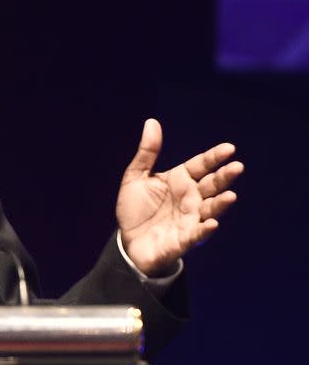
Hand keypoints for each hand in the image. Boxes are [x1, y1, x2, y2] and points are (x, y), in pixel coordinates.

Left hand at [117, 118, 243, 275]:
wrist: (128, 242)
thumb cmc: (135, 209)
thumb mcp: (136, 177)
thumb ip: (146, 153)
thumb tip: (152, 122)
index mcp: (180, 180)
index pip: (201, 165)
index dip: (214, 157)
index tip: (229, 148)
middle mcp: (191, 198)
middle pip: (211, 185)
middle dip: (224, 177)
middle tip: (237, 167)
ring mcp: (190, 219)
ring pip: (210, 209)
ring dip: (220, 204)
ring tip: (230, 195)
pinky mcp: (184, 240)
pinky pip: (196, 235)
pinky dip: (204, 229)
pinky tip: (212, 223)